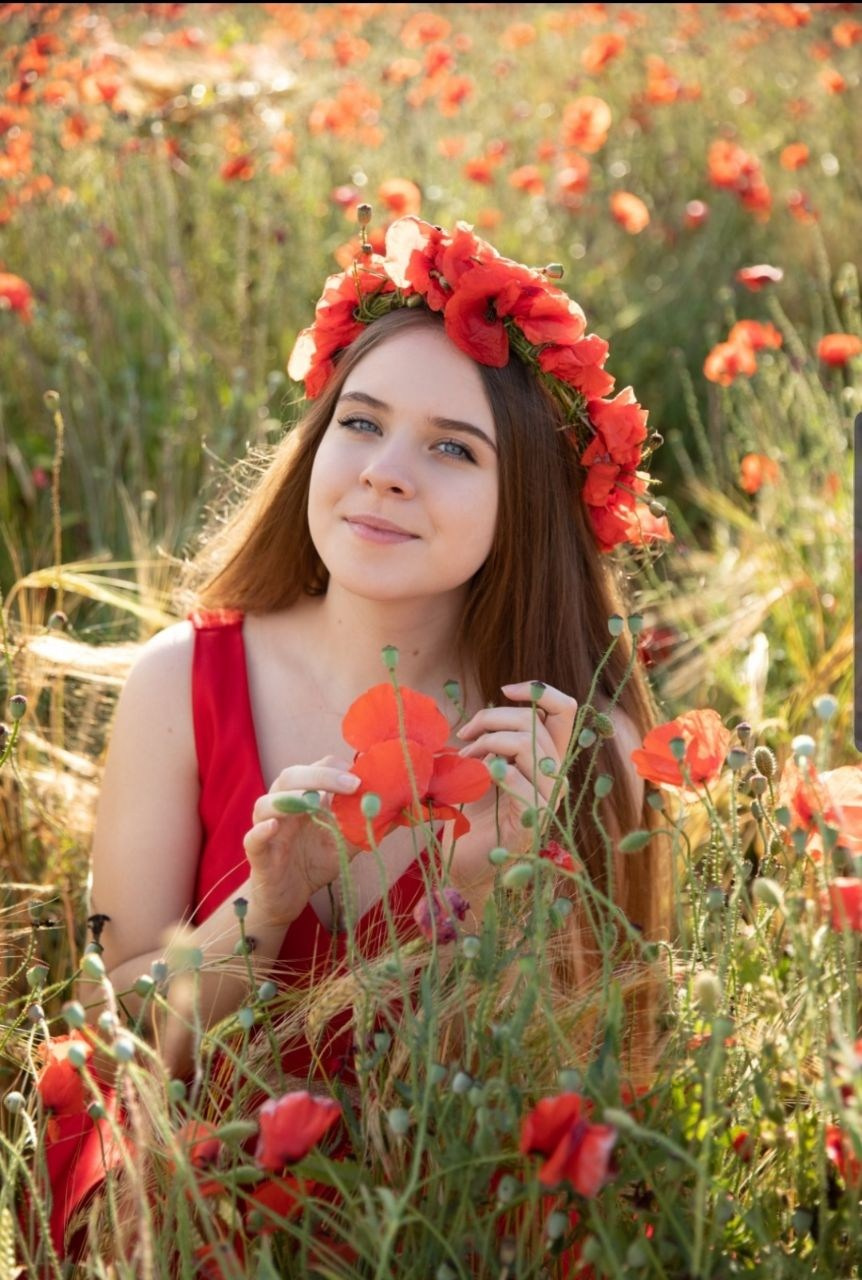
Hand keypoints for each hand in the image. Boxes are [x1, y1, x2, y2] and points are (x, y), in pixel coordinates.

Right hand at [242, 756, 360, 925]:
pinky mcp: (257, 853)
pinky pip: (252, 838)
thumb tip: (403, 809)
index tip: (365, 776)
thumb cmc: (315, 862)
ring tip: (313, 802)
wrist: (289, 898)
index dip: (339, 769)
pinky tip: (273, 828)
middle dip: (321, 776)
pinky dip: (261, 831)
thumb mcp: (349, 842)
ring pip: (266, 803)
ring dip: (289, 799)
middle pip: (292, 776)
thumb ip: (368, 824)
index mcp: (306, 796)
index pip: (318, 768)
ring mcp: (267, 828)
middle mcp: (283, 805)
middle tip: (352, 784)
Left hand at [448, 681, 577, 886]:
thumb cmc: (473, 813)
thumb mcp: (486, 765)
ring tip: (465, 758)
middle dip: (492, 717)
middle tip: (464, 734)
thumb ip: (498, 739)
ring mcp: (548, 798)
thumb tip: (490, 711)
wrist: (465, 863)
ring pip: (525, 743)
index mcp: (548, 759)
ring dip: (486, 742)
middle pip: (535, 721)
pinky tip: (472, 780)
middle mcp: (555, 775)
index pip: (565, 710)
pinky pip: (515, 776)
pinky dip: (488, 769)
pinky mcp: (533, 819)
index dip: (539, 691)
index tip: (505, 689)